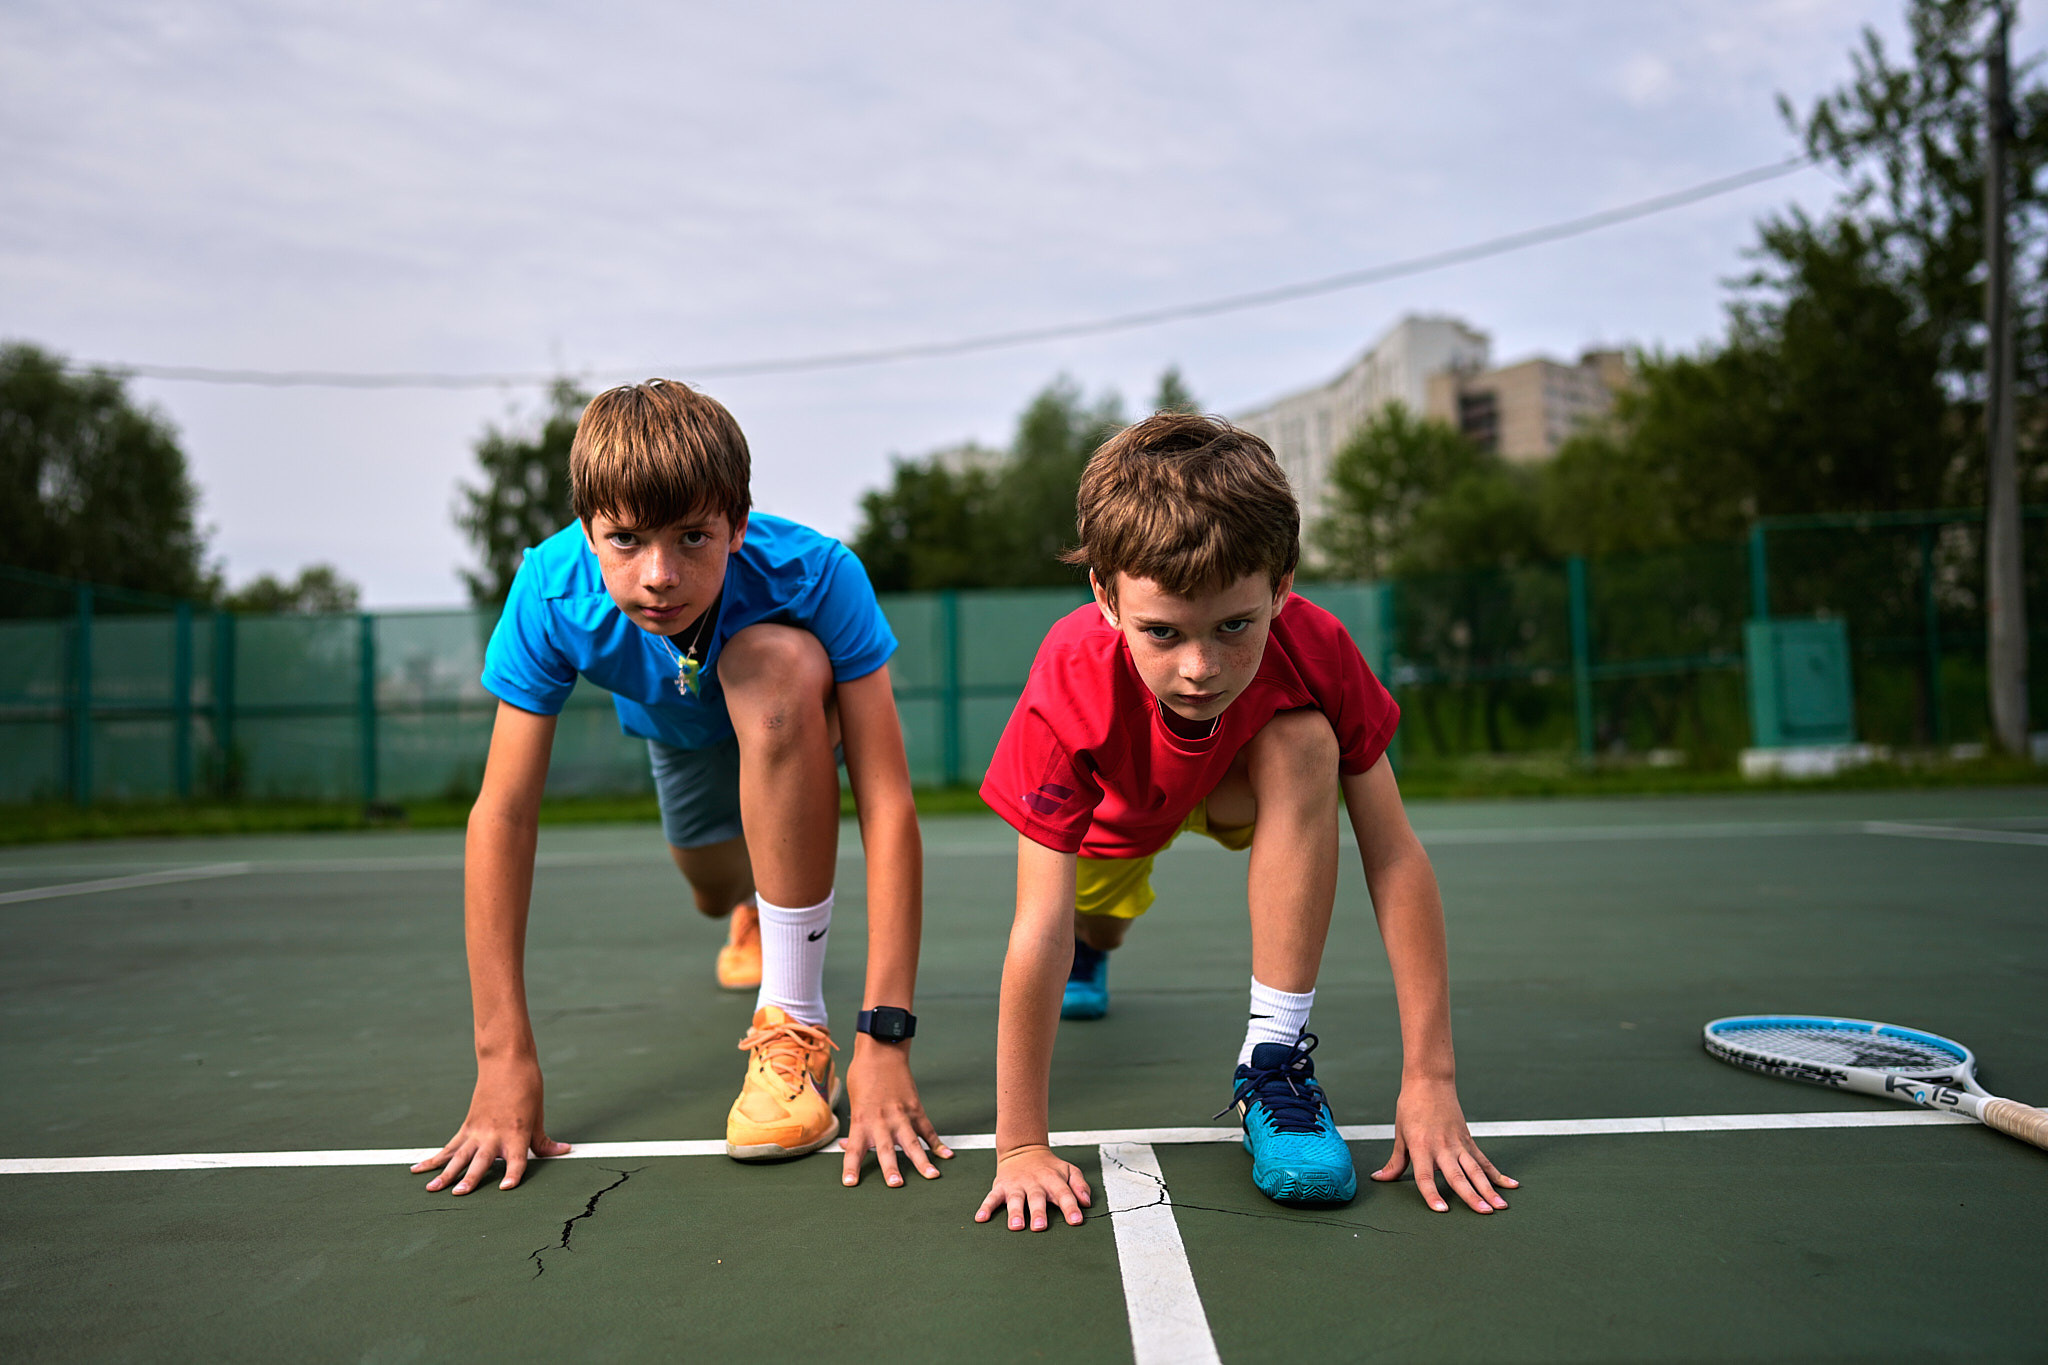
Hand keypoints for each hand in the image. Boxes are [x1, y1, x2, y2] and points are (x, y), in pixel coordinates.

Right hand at [411, 1058, 570, 1193]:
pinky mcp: (467, 1126)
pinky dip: (434, 1159)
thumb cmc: (527, 1088)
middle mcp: (495, 1135)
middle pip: (482, 1161)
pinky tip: (418, 1169)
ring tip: (432, 1188)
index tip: (506, 1188)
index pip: (517, 1160)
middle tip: (459, 1193)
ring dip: (446, 1173)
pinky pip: (449, 1146)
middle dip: (470, 1178)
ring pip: (459, 1156)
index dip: (512, 1174)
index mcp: (517, 1133)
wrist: (506, 1062)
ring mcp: (478, 1131)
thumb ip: (543, 1141)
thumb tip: (563, 1151)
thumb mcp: (538, 1115)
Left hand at [840, 1040, 952, 1186]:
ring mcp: (901, 1115)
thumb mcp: (854, 1103)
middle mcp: (881, 1121)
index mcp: (862, 1120)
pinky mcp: (915, 1109)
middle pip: (886, 1149)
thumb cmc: (862, 1077)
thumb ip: (856, 1127)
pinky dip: (937, 1144)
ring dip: (922, 1161)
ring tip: (931, 1176)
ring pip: (912, 1142)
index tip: (850, 1183)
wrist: (881, 1052)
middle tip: (896, 1184)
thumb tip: (848, 1145)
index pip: (854, 1149)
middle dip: (891, 1167)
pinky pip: (928, 1130)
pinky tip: (947, 1156)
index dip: (851, 1167)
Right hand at [975, 1144, 1091, 1230]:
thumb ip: (1080, 1185)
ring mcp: (1016, 1185)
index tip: (1076, 1220)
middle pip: (1036, 1198)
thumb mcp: (1069, 1170)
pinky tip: (981, 1219)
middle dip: (1038, 1212)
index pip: (1064, 1193)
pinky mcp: (1000, 1187)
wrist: (1023, 1149)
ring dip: (1015, 1213)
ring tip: (1016, 1226)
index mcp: (1053, 1179)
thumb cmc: (1049, 1167)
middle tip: (1040, 1226)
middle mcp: (1034, 1183)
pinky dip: (985, 1208)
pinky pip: (991, 1198)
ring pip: (1015, 1199)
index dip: (1070, 1207)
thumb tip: (1086, 1203)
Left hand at [1371, 1077, 1515, 1212]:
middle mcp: (1441, 1147)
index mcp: (1421, 1147)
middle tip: (1484, 1213)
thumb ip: (1395, 1161)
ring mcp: (1458, 1144)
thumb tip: (1379, 1178)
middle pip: (1458, 1176)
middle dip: (1471, 1196)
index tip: (1441, 1210)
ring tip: (1500, 1206)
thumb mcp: (1400, 1134)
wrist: (1429, 1081)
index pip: (1426, 1176)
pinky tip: (1510, 1185)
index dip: (1432, 1194)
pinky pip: (1484, 1160)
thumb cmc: (1410, 1107)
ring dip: (1488, 1189)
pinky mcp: (1468, 1140)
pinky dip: (1497, 1174)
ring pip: (1475, 1170)